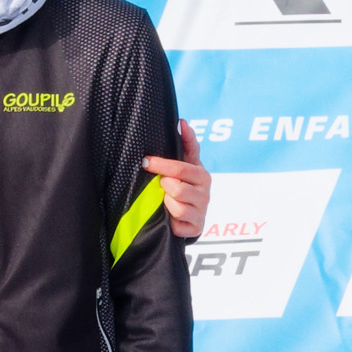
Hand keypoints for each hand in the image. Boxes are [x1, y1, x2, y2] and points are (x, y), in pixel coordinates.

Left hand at [144, 120, 211, 239]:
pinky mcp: (196, 229)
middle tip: (158, 184)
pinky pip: (178, 225)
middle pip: (177, 187)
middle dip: (164, 185)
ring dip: (167, 203)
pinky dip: (172, 222)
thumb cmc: (187, 187)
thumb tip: (182, 122)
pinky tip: (170, 218)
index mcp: (202, 175)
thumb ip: (187, 144)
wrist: (192, 218)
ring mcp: (201, 211)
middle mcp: (204, 193)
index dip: (162, 165)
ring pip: (177, 207)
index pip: (182, 167)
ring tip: (165, 201)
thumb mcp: (188, 165)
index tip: (146, 161)